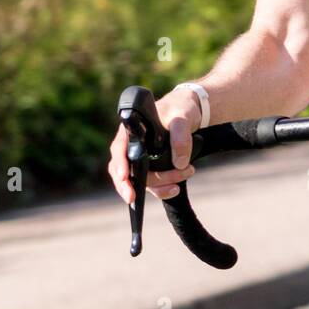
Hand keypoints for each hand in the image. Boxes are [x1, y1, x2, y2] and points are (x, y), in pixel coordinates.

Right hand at [108, 87, 203, 204]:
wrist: (189, 112)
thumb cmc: (180, 109)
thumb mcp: (183, 116)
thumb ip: (181, 136)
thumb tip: (179, 163)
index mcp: (132, 130)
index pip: (119, 148)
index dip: (119, 164)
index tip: (123, 177)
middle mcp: (133, 146)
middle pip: (124, 170)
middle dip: (130, 186)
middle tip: (134, 199)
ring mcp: (142, 159)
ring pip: (142, 180)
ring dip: (161, 184)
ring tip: (186, 173)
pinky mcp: (153, 168)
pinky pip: (153, 185)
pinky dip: (163, 190)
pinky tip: (175, 188)